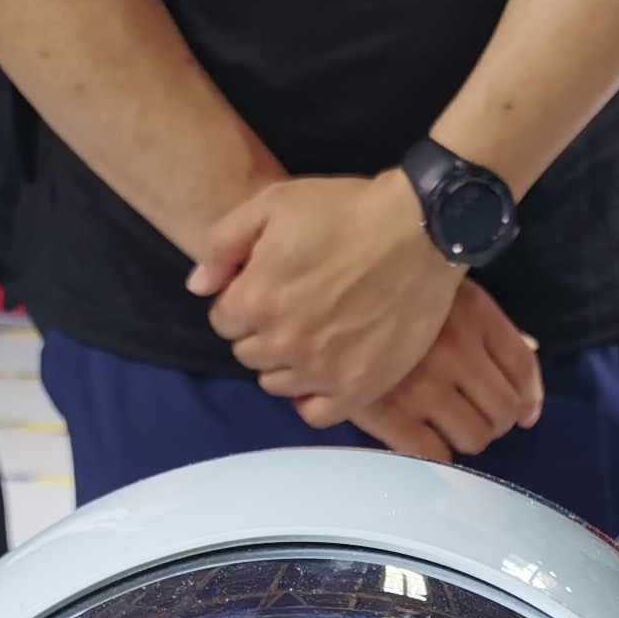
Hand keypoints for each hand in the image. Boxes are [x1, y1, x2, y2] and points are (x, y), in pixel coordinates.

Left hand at [191, 173, 463, 419]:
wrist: (420, 229)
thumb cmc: (346, 210)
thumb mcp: (273, 203)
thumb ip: (223, 245)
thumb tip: (198, 287)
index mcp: (256, 299)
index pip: (223, 321)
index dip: (241, 301)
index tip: (265, 287)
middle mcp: (284, 342)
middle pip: (249, 354)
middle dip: (261, 331)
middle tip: (293, 307)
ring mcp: (322, 370)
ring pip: (277, 384)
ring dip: (285, 363)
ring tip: (311, 335)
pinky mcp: (358, 387)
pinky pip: (315, 414)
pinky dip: (311, 398)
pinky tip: (321, 374)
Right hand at [348, 279, 544, 459]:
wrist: (320, 294)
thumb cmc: (386, 291)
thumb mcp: (446, 291)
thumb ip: (490, 325)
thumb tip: (532, 357)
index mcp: (472, 313)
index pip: (522, 366)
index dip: (528, 398)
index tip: (521, 412)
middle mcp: (455, 350)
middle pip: (504, 410)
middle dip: (495, 418)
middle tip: (474, 413)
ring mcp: (422, 386)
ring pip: (475, 438)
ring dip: (468, 436)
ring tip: (447, 424)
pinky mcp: (388, 413)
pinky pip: (433, 455)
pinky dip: (437, 453)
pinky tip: (423, 439)